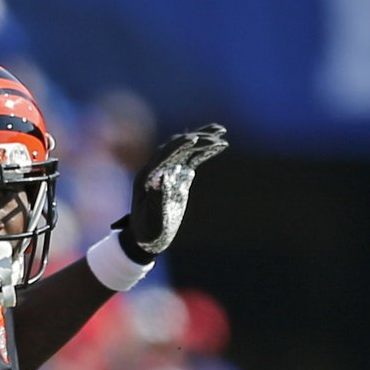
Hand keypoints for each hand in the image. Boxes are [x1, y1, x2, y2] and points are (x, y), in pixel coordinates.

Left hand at [114, 123, 227, 262]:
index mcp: (147, 176)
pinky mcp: (178, 176)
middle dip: (196, 137)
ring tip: (222, 131)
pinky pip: (191, 159)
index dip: (179, 145)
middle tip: (218, 133)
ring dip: (203, 139)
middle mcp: (157, 169)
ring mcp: (168, 171)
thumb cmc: (147, 232)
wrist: (146, 238)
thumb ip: (157, 200)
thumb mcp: (152, 220)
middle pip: (177, 146)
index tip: (195, 138)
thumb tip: (164, 178)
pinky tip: (220, 146)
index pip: (164, 154)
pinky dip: (205, 152)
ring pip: (186, 150)